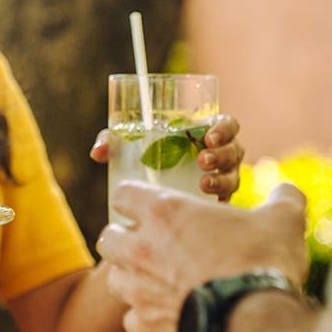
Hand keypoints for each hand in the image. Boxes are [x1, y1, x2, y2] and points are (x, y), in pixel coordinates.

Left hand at [90, 114, 244, 201]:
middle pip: (234, 150)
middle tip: (202, 160)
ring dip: (221, 179)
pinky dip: (220, 203)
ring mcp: (220, 181)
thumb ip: (112, 141)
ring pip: (233, 176)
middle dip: (222, 154)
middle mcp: (217, 156)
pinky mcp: (217, 206)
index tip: (209, 136)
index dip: (224, 128)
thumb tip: (98, 152)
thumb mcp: (127, 148)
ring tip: (204, 184)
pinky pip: (226, 203)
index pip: (227, 125)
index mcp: (202, 135)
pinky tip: (210, 206)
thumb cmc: (142, 161)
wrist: (147, 204)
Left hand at [97, 181, 307, 331]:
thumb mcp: (282, 220)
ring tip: (159, 283)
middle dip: (125, 239)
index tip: (151, 208)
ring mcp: (138, 291)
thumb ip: (281, 199)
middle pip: (108, 237)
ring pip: (114, 279)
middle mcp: (141, 249)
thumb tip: (287, 191)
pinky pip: (132, 320)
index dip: (135, 199)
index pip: (123, 194)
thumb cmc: (264, 263)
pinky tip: (169, 317)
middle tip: (151, 247)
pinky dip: (146, 318)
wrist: (257, 325)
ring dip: (132, 278)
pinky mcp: (145, 327)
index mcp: (164, 213)